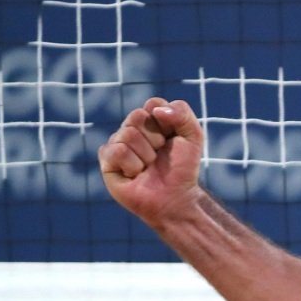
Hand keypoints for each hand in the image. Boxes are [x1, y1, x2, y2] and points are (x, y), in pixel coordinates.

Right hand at [98, 97, 205, 226]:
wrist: (175, 196)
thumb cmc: (182, 167)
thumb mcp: (193, 136)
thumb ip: (182, 113)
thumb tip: (156, 111)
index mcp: (150, 119)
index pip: (154, 104)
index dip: (167, 124)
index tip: (173, 139)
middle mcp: (131, 128)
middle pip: (137, 116)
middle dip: (156, 139)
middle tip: (159, 155)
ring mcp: (117, 142)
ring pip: (128, 134)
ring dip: (146, 156)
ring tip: (149, 167)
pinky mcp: (107, 160)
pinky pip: (118, 151)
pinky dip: (133, 165)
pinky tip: (136, 174)